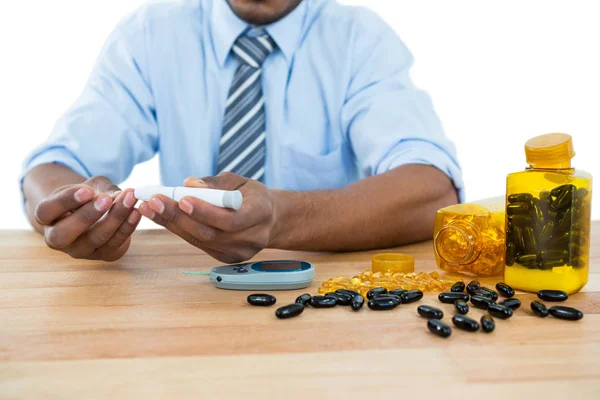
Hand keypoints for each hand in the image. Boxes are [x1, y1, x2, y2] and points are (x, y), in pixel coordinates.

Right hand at [34, 176, 140, 260]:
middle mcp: (57, 238)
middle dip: (87, 216)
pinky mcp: (102, 255)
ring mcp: (79, 250)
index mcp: (46, 217)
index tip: (87, 189)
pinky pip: (114, 244)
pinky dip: (127, 228)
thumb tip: (119, 196)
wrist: (97, 214)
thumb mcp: (89, 185)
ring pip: (94, 239)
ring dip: (114, 219)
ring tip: (129, 200)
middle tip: (106, 199)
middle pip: (64, 233)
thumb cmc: (88, 196)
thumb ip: (100, 188)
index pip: (47, 211)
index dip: (66, 200)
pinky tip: (136, 212)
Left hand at [138, 172, 276, 262]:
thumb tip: (189, 184)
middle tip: (154, 201)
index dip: (205, 212)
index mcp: (261, 213)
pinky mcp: (227, 258)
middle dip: (178, 216)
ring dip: (172, 224)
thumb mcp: (240, 181)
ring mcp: (239, 252)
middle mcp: (252, 237)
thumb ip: (215, 183)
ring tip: (150, 208)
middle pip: (210, 233)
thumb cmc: (252, 195)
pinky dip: (180, 230)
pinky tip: (163, 218)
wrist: (271, 219)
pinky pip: (199, 244)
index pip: (231, 219)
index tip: (182, 198)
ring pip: (201, 240)